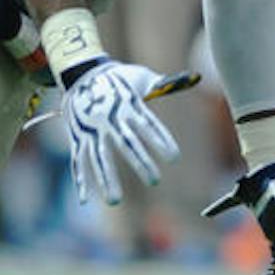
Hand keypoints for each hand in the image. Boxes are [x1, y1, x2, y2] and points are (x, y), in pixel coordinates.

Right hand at [60, 58, 198, 204]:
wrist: (82, 73)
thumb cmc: (120, 78)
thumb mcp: (141, 77)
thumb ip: (165, 83)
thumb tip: (195, 77)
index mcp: (130, 104)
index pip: (149, 126)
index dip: (161, 141)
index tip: (174, 158)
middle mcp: (110, 118)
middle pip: (127, 143)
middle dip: (140, 162)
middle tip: (154, 180)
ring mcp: (92, 129)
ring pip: (99, 157)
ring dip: (107, 178)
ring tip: (115, 200)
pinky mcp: (79, 137)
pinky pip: (79, 160)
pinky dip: (81, 179)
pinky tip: (85, 199)